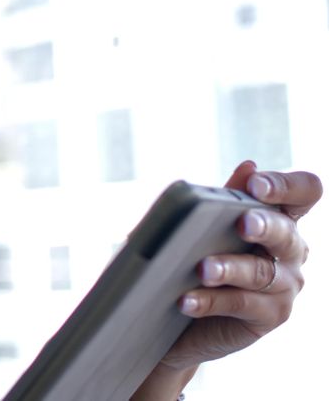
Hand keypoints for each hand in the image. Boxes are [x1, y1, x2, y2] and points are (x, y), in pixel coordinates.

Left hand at [134, 161, 320, 398]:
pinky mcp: (271, 316)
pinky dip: (212, 301)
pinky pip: (243, 305)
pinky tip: (187, 299)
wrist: (178, 311)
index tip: (257, 185)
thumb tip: (249, 166)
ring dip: (230, 268)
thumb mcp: (203, 224)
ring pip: (262, 271)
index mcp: (280, 216)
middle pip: (286, 232)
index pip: (304, 192)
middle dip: (264, 225)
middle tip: (242, 223)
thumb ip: (224, 197)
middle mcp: (291, 249)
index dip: (286, 186)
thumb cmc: (195, 256)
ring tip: (202, 268)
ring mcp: (286, 284)